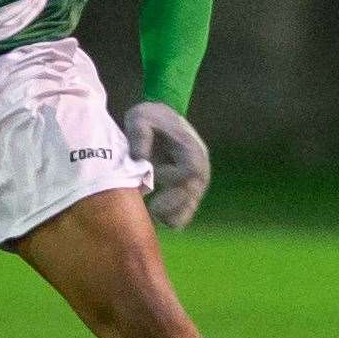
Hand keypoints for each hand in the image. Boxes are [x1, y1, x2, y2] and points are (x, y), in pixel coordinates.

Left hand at [123, 101, 209, 228]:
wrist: (158, 117)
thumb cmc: (149, 117)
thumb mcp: (140, 117)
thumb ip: (139, 134)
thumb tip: (139, 159)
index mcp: (191, 148)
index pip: (191, 170)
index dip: (174, 177)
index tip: (154, 175)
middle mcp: (199, 166)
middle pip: (193, 192)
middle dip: (173, 205)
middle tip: (152, 210)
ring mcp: (194, 179)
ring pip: (191, 205)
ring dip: (174, 216)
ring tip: (154, 218)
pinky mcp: (186, 189)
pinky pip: (185, 210)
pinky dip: (174, 218)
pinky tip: (157, 220)